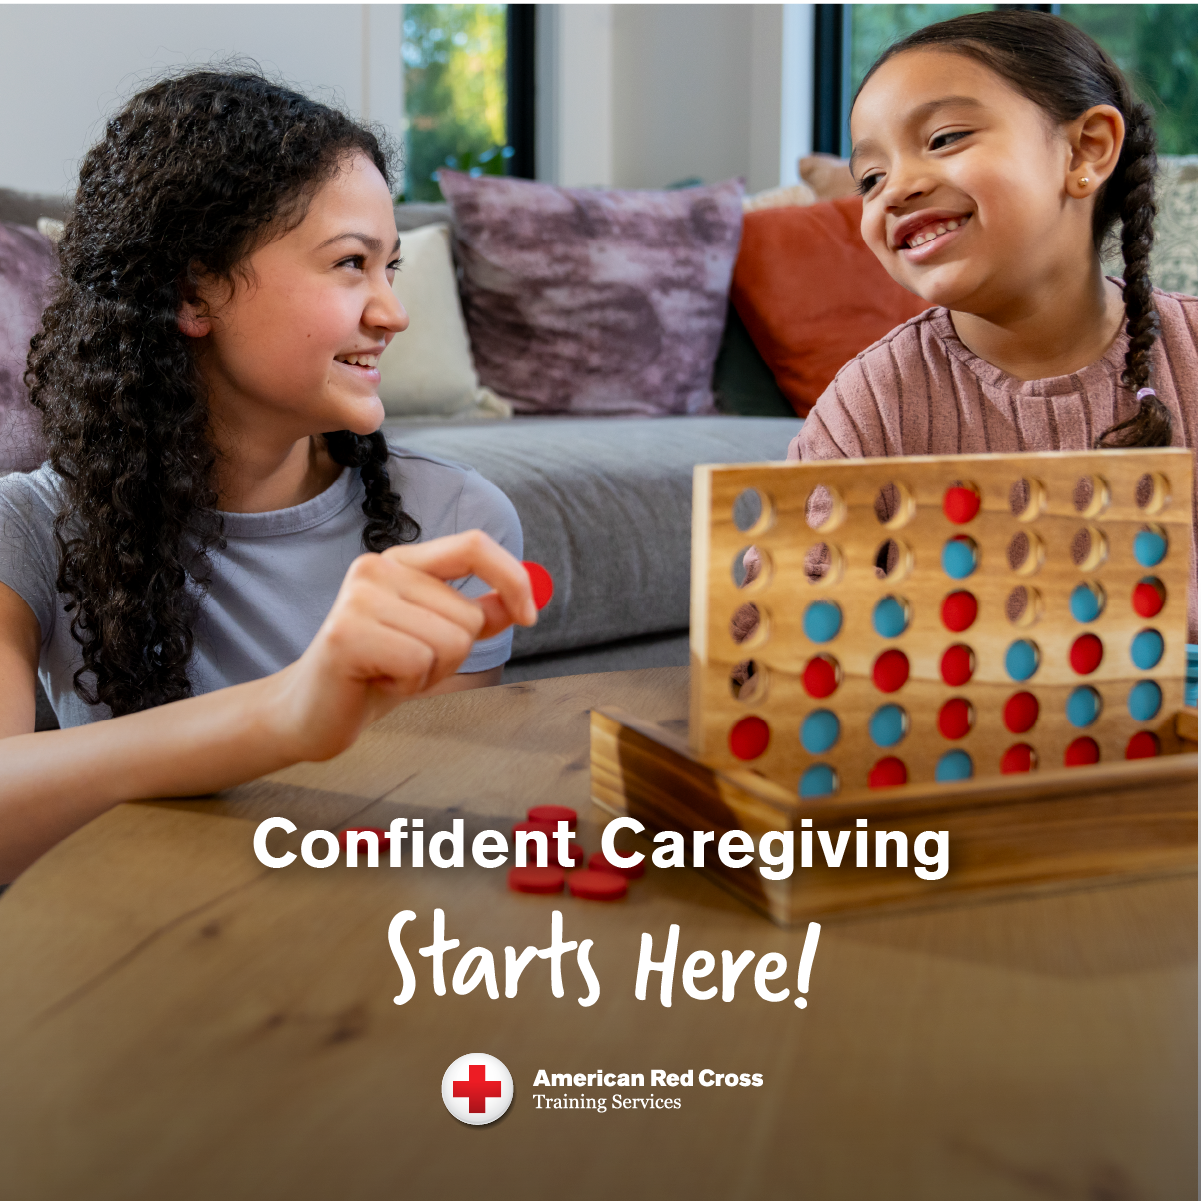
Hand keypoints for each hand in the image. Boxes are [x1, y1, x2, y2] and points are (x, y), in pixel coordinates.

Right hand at [265, 530, 534, 759]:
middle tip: (408, 663)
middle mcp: (378, 568)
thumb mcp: (434, 637)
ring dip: (431, 672)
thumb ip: (476, 614)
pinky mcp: (348, 634)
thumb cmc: (378, 672)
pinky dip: (410, 684)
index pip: (473, 544)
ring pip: (452, 641)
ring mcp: (359, 598)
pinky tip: (378, 682)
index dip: (512, 577)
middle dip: (454, 654)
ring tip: (391, 672)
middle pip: (470, 614)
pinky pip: (421, 662)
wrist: (314, 711)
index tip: (529, 616)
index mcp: (402, 562)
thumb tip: (519, 600)